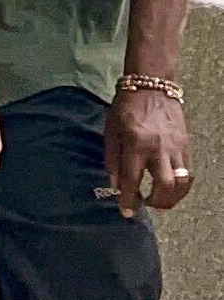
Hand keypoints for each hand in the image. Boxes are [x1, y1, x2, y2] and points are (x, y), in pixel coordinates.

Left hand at [106, 89, 193, 215]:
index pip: (132, 179)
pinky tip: (172, 188)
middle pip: (165, 185)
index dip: (129, 199)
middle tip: (148, 205)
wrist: (151, 86)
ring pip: (182, 182)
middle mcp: (159, 148)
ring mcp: (176, 147)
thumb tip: (115, 185)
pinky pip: (188, 172)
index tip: (126, 212)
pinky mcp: (186, 145)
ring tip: (161, 202)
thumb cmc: (125, 107)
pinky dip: (182, 185)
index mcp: (136, 143)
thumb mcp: (111, 131)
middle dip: (157, 202)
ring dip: (173, 198)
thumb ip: (112, 159)